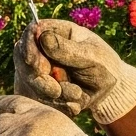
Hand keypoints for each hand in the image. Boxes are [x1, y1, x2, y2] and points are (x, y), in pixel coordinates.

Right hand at [17, 19, 135, 124]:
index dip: (29, 48)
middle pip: (25, 60)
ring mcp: (40, 70)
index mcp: (57, 32)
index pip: (32, 33)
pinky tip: (74, 103)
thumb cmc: (105, 66)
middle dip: (40, 79)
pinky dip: (57, 104)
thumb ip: (69, 50)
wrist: (111, 90)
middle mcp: (43, 49)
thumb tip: (43, 38)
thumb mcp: (92, 56)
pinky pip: (38, 99)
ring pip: (31, 83)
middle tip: (57, 91)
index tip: (35, 63)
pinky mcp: (40, 89)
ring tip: (76, 94)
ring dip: (53, 93)